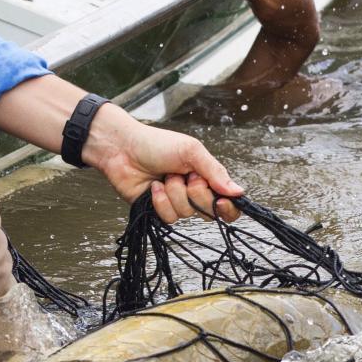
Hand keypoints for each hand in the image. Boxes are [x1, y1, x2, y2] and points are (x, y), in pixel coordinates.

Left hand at [83, 104, 243, 224]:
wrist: (123, 148)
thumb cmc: (157, 144)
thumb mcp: (191, 151)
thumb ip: (215, 172)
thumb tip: (239, 192)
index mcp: (206, 177)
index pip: (227, 203)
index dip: (228, 208)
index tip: (221, 201)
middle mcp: (193, 193)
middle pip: (209, 211)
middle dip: (196, 193)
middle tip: (186, 176)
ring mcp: (176, 202)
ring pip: (186, 214)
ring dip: (174, 193)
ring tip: (165, 176)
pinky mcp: (158, 211)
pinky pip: (168, 218)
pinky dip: (161, 201)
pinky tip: (153, 187)